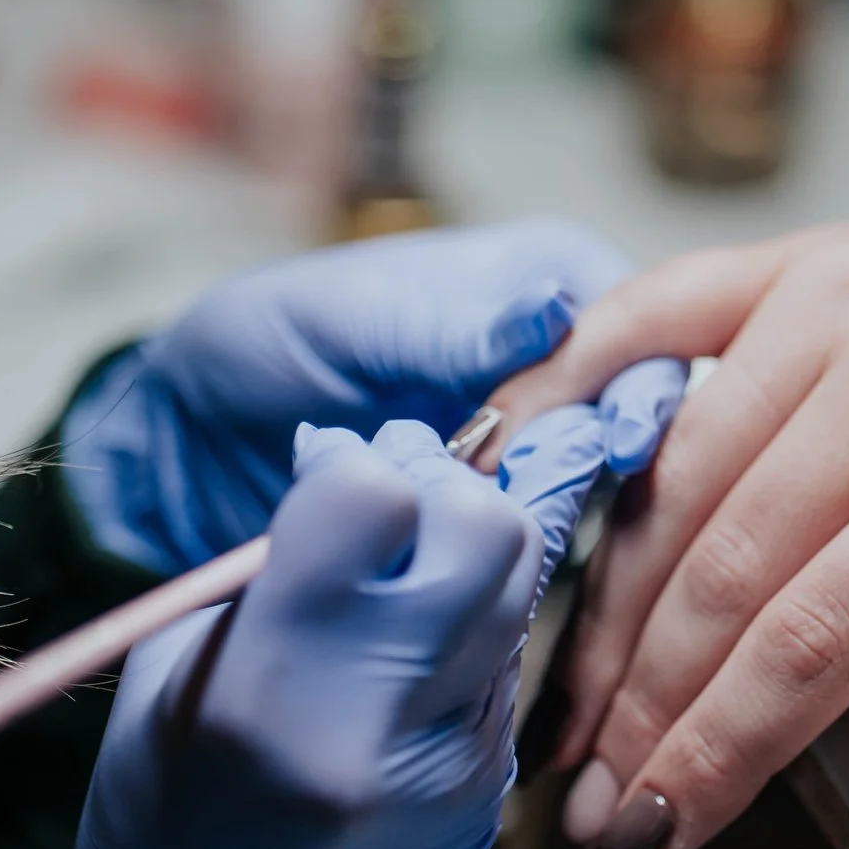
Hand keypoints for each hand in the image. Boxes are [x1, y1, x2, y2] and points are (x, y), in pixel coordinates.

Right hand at [10, 409, 607, 848]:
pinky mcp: (489, 786)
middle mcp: (378, 715)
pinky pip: (508, 656)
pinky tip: (414, 645)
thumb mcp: (173, 682)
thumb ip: (264, 575)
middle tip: (391, 504)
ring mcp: (452, 755)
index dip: (355, 462)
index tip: (329, 473)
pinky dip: (472, 621)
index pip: (371, 497)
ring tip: (407, 566)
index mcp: (270, 683)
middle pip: (482, 523)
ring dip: (472, 543)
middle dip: (440, 486)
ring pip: (520, 580)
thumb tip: (345, 478)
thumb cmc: (164, 833)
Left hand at [63, 222, 685, 572]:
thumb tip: (552, 312)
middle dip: (627, 459)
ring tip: (535, 540)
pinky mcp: (516, 509)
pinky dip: (545, 552)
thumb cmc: (263, 344)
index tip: (626, 440)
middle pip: (649, 406)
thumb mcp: (346, 319)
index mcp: (546, 274)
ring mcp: (546, 436)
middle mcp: (566, 352)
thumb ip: (450, 323)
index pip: (646, 321)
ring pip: (621, 481)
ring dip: (585, 514)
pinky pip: (566, 532)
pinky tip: (519, 575)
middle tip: (581, 502)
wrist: (198, 437)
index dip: (645, 381)